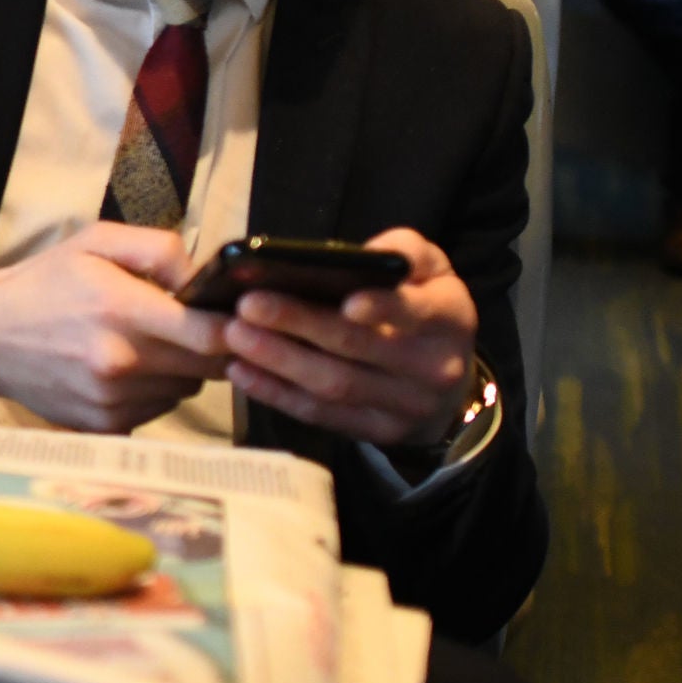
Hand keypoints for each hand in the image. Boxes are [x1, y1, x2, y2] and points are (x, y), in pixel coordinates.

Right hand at [0, 223, 230, 434]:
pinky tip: (127, 369)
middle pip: (209, 368)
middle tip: (195, 326)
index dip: (238, 329)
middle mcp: (120, 363)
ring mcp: (113, 400)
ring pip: (185, 390)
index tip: (242, 318)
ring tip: (148, 345)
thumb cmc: (45, 282)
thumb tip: (204, 279)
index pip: (211, 336)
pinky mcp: (105, 425)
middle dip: (212, 347)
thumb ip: (159, 250)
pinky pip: (158, 410)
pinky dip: (154, 391)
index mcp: (122, 311)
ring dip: (182, 370)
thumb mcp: (96, 241)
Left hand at [217, 227, 478, 445]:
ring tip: (233, 334)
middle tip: (247, 305)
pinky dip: (277, 393)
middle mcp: (434, 367)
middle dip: (300, 325)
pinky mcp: (377, 432)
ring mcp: (406, 406)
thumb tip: (368, 252)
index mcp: (449, 317)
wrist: (447, 382)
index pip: (415, 312)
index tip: (346, 301)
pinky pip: (321, 415)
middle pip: (358, 348)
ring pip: (335, 385)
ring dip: (279, 361)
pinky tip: (241, 370)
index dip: (382, 308)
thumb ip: (405, 250)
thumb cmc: (424, 306)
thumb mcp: (431, 270)